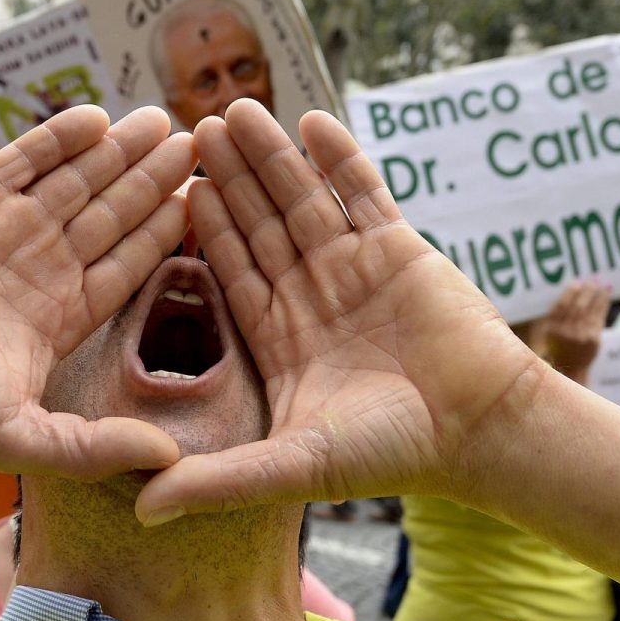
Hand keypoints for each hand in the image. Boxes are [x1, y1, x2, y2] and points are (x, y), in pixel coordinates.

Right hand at [0, 105, 193, 478]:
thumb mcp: (21, 437)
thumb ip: (94, 448)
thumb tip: (170, 457)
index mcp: (59, 316)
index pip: (126, 266)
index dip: (164, 236)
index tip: (205, 206)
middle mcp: (38, 267)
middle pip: (111, 214)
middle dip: (153, 181)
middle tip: (199, 146)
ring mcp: (4, 227)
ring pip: (76, 180)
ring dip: (118, 151)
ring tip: (163, 121)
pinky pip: (25, 157)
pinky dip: (60, 136)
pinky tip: (99, 116)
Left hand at [133, 101, 540, 524]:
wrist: (479, 429)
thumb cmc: (391, 452)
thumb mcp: (290, 466)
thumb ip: (216, 481)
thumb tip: (141, 511)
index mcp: (282, 339)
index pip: (231, 272)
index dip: (202, 232)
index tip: (169, 192)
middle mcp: (313, 297)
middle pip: (260, 224)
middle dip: (227, 178)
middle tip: (189, 130)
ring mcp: (356, 268)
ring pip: (303, 198)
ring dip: (271, 156)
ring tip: (235, 109)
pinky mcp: (400, 247)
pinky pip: (362, 191)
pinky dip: (338, 157)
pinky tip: (310, 118)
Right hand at [543, 280, 610, 384]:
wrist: (572, 369)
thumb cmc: (559, 347)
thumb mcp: (551, 333)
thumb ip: (556, 316)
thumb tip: (571, 290)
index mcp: (552, 329)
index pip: (561, 307)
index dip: (570, 293)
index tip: (577, 282)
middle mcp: (566, 333)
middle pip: (577, 306)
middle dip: (586, 291)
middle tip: (592, 278)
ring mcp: (581, 336)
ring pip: (590, 310)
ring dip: (597, 294)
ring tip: (601, 282)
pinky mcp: (594, 339)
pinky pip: (599, 317)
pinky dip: (603, 303)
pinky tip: (606, 293)